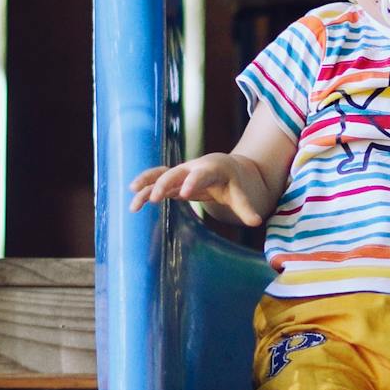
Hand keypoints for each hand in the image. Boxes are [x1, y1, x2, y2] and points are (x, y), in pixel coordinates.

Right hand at [128, 154, 263, 226]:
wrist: (224, 167)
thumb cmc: (233, 181)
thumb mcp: (241, 193)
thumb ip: (246, 208)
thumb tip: (257, 222)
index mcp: (211, 169)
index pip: (200, 174)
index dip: (192, 182)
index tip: (184, 194)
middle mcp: (191, 168)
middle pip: (175, 173)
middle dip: (164, 184)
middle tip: (154, 198)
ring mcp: (180, 173)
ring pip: (160, 174)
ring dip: (146, 183)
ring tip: (133, 195)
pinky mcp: (172, 181)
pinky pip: (155, 182)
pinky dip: (144, 190)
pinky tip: (134, 204)